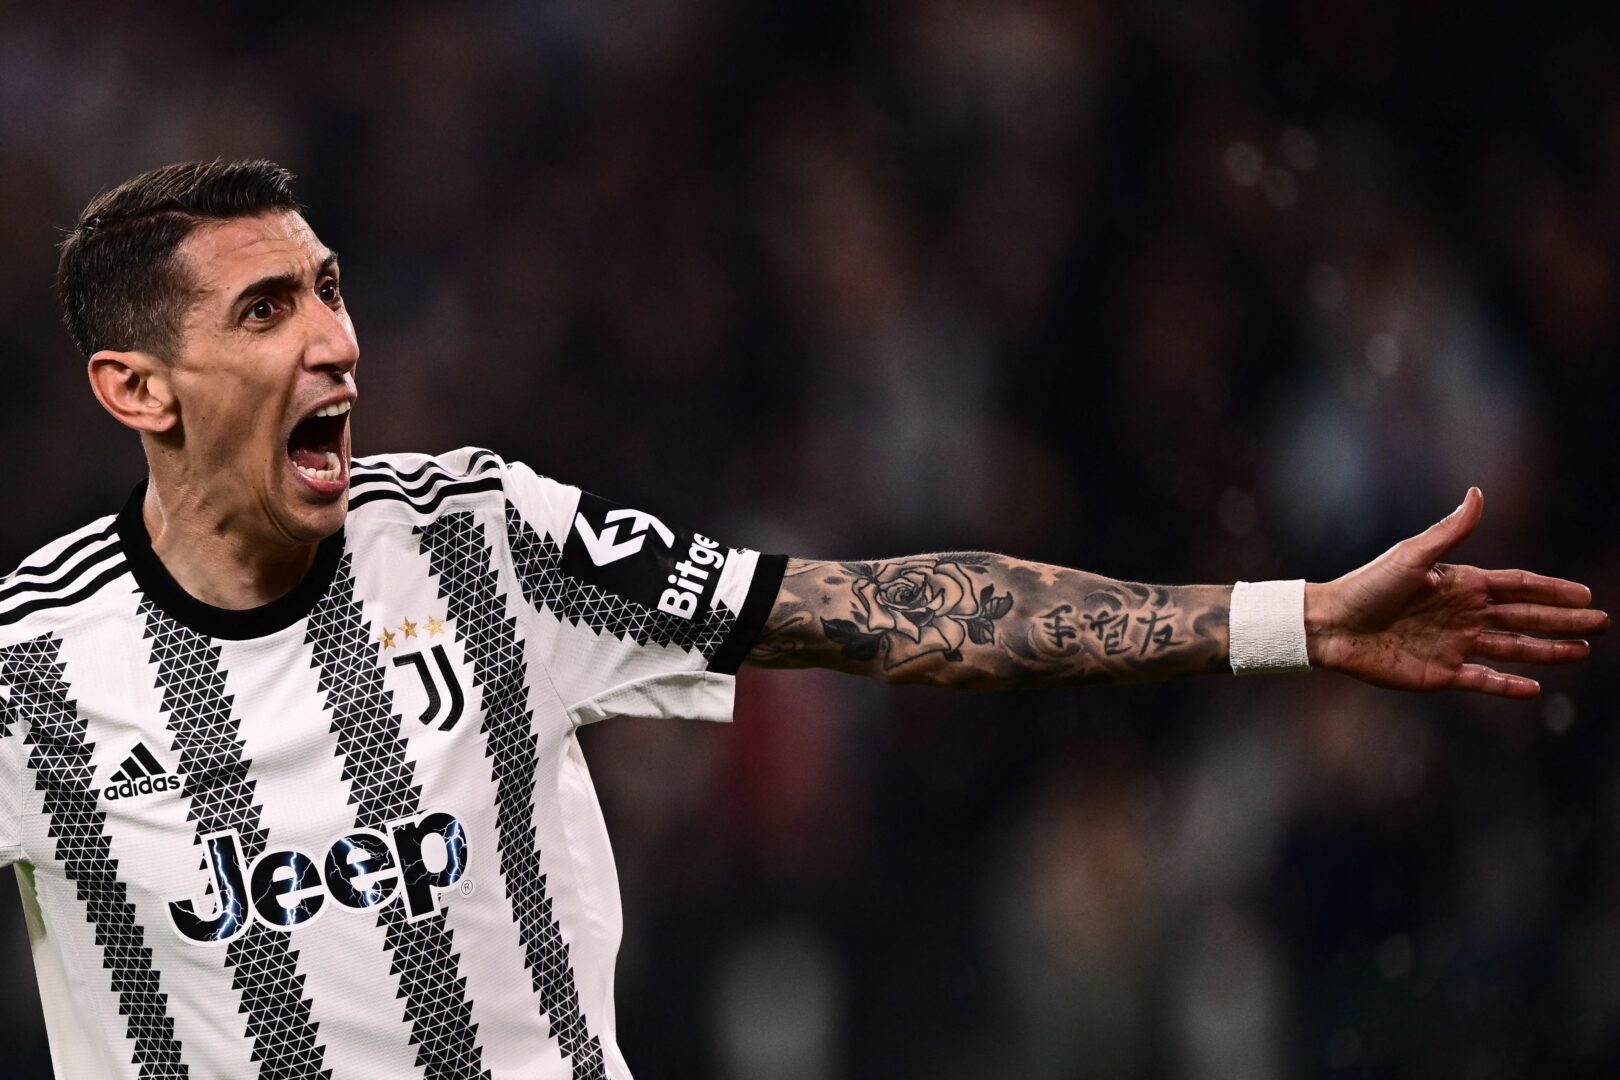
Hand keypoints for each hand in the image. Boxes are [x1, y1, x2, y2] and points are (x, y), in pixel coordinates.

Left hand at [1304, 488, 1607, 697]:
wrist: (1330, 625)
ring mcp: (1454, 645)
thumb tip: (1478, 493)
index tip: (1585, 595)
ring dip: (1547, 651)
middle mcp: (1463, 614)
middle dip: (1563, 621)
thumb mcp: (1411, 555)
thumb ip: (1450, 531)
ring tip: (1581, 652)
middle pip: (1525, 618)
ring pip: (1512, 649)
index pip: (1518, 586)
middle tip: (1600, 624)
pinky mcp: (1439, 674)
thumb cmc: (1367, 585)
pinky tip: (1535, 688)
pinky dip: (1508, 686)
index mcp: (1460, 584)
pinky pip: (1482, 681)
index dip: (1552, 590)